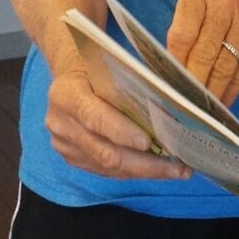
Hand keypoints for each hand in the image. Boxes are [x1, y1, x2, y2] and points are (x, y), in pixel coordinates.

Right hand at [44, 52, 190, 180]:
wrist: (69, 78)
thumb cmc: (96, 68)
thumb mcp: (109, 67)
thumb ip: (129, 87)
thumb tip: (169, 110)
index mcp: (66, 94)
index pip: (95, 118)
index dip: (122, 132)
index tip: (149, 142)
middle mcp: (61, 123)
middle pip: (105, 152)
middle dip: (145, 163)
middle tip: (178, 166)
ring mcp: (64, 145)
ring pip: (108, 167)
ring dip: (145, 171)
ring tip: (176, 170)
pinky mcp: (71, 158)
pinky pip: (106, 171)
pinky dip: (133, 171)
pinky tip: (156, 168)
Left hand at [165, 0, 238, 103]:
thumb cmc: (225, 6)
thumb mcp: (201, 6)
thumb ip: (186, 31)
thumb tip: (172, 73)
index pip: (182, 34)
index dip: (176, 63)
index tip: (171, 83)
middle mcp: (226, 0)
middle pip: (204, 52)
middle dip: (194, 82)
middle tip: (185, 103)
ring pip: (225, 65)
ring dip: (212, 91)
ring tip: (202, 107)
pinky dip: (232, 90)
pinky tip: (223, 101)